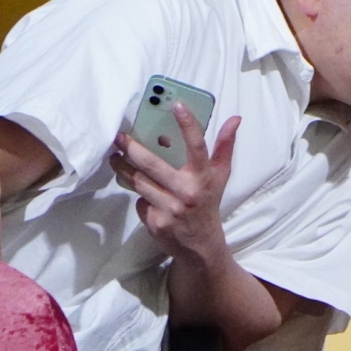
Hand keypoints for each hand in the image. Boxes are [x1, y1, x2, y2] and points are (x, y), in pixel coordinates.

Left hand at [110, 103, 240, 263]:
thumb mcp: (220, 176)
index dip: (188, 125)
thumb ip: (225, 146)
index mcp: (204, 177)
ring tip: (115, 157)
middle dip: (132, 149)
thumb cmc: (209, 203)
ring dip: (124, 169)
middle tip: (119, 137)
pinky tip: (140, 191)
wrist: (201, 246)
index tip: (177, 105)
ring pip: (139, 182)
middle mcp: (187, 192)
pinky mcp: (155, 222)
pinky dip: (139, 195)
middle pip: (153, 164)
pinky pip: (139, 201)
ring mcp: (169, 208)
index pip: (197, 146)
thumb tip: (235, 119)